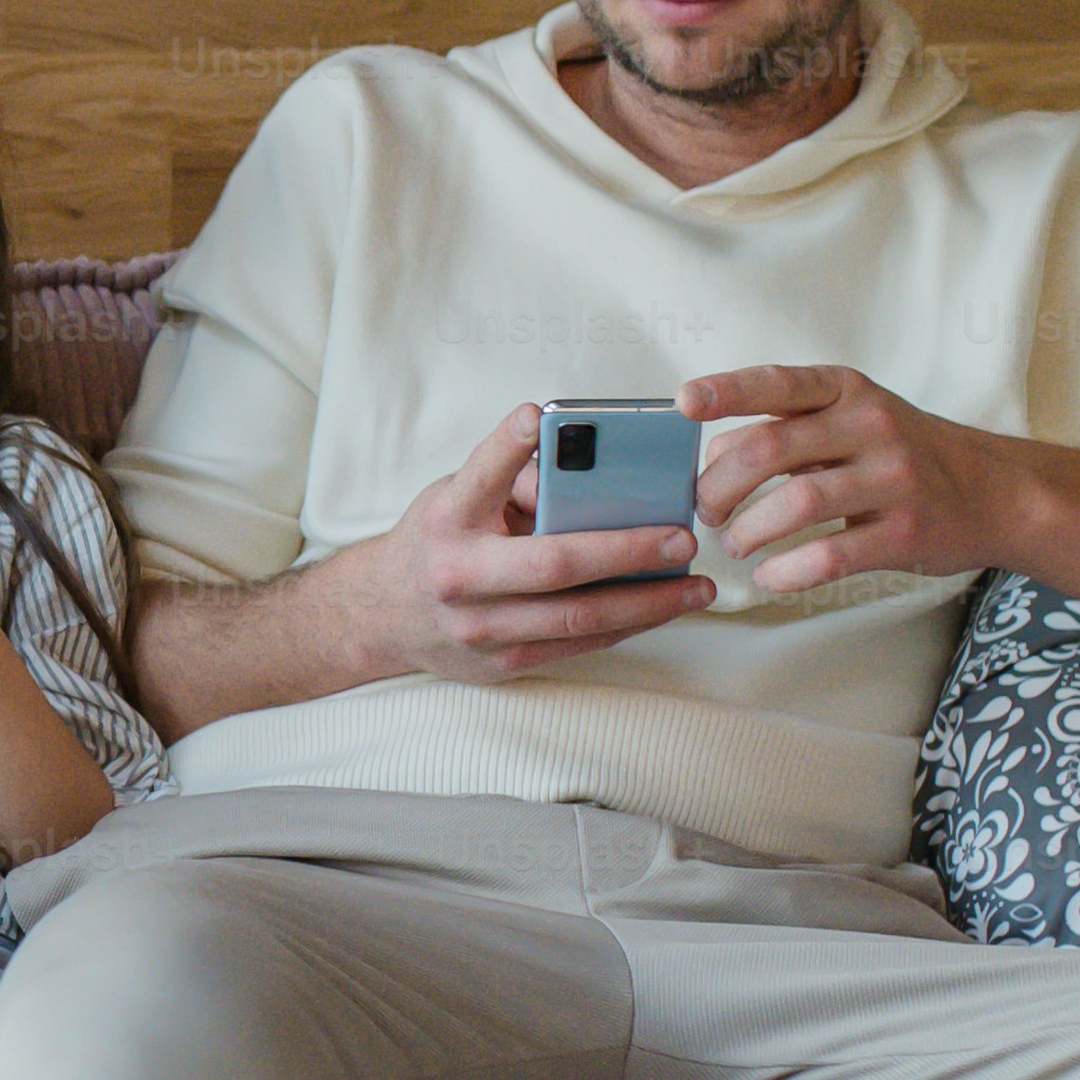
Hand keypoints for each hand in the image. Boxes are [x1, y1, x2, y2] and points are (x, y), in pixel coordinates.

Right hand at [307, 404, 715, 684]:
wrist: (382, 617)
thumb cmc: (438, 542)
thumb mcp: (455, 498)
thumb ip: (512, 483)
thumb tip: (595, 476)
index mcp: (446, 519)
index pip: (478, 476)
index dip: (507, 446)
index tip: (536, 416)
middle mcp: (459, 575)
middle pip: (552, 564)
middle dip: (626, 550)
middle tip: (682, 537)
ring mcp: (480, 628)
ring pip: (578, 617)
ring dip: (647, 602)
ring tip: (697, 586)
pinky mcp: (502, 663)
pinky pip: (578, 644)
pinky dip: (626, 625)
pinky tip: (663, 609)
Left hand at [680, 363, 1018, 597]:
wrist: (997, 493)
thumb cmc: (905, 456)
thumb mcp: (855, 420)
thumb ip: (790, 429)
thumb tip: (711, 459)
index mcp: (849, 392)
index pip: (780, 383)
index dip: (727, 390)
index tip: (683, 402)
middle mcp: (872, 426)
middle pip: (771, 448)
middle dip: (721, 485)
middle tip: (706, 512)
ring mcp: (893, 479)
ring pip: (796, 503)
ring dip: (750, 531)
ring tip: (738, 544)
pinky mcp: (905, 532)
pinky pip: (829, 555)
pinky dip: (787, 571)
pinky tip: (771, 575)